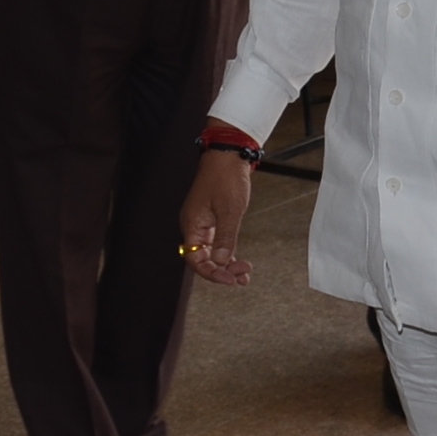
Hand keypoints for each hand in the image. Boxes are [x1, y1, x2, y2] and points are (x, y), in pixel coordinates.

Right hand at [178, 148, 255, 285]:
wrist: (229, 155)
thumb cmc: (226, 177)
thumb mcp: (230, 210)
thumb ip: (226, 237)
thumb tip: (222, 261)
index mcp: (192, 225)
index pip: (195, 259)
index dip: (211, 273)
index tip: (229, 280)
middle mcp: (194, 227)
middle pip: (203, 259)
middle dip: (221, 270)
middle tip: (241, 276)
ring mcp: (203, 224)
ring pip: (212, 253)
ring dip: (226, 265)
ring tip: (243, 276)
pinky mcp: (213, 220)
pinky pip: (218, 243)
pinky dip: (229, 254)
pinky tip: (239, 264)